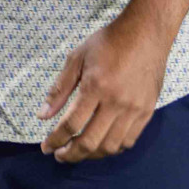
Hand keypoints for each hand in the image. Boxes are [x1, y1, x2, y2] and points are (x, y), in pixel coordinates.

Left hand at [38, 13, 172, 162]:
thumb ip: (59, 89)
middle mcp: (116, 102)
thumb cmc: (107, 42)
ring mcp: (134, 109)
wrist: (145, 33)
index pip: (71, 124)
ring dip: (91, 155)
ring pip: (110, 146)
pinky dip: (112, 148)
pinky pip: (129, 141)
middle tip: (59, 155)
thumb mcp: (76, 58)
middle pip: (90, 142)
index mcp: (95, 87)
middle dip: (70, 154)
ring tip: (77, 152)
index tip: (45, 147)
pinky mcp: (147, 111)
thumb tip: (42, 116)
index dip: (55, 140)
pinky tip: (100, 144)